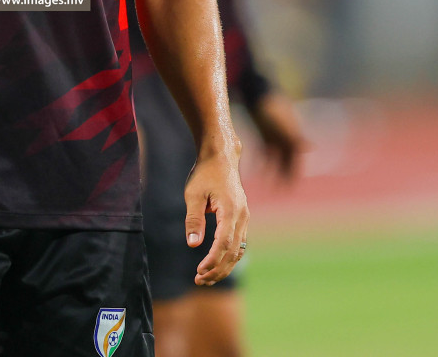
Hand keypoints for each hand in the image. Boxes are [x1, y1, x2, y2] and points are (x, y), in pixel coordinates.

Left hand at [183, 145, 248, 285]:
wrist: (221, 156)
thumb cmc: (204, 173)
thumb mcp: (193, 194)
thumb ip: (193, 220)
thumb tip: (193, 245)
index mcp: (231, 210)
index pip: (223, 243)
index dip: (212, 260)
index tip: (199, 272)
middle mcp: (242, 216)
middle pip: (233, 252)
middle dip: (217, 269)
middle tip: (199, 281)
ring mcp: (244, 217)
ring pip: (238, 250)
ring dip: (224, 266)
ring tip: (205, 278)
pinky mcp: (242, 217)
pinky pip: (239, 242)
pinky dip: (229, 256)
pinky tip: (216, 265)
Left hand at [250, 92, 307, 181]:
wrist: (255, 87)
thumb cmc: (269, 104)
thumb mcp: (281, 122)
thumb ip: (295, 136)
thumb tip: (311, 148)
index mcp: (292, 133)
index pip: (296, 157)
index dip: (294, 171)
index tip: (291, 187)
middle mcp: (285, 136)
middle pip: (287, 160)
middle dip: (285, 175)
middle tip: (282, 192)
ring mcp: (274, 134)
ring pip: (275, 158)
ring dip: (273, 171)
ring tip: (269, 186)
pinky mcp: (262, 133)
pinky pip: (264, 151)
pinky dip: (262, 162)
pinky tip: (257, 172)